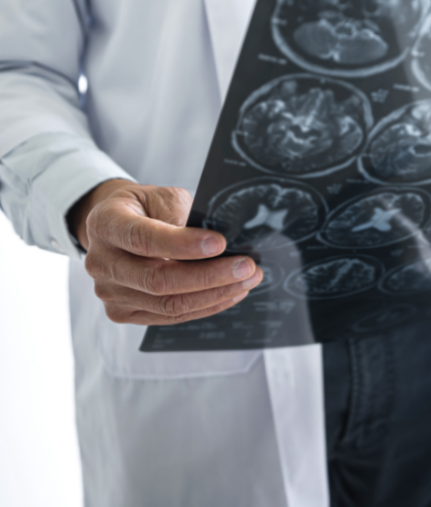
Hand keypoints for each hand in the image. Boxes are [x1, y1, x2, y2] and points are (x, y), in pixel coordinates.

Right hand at [69, 179, 261, 324]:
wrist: (120, 226)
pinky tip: (231, 293)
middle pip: (157, 280)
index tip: (220, 243)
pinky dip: (205, 306)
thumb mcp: (163, 196)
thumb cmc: (147, 207)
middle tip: (246, 266)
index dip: (183, 244)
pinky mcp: (123, 312)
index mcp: (106, 223)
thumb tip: (214, 242)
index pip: (143, 239)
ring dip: (215, 294)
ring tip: (248, 280)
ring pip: (167, 303)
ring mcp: (109, 292)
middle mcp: (101, 262)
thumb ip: (181, 216)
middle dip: (209, 275)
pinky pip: (169, 316)